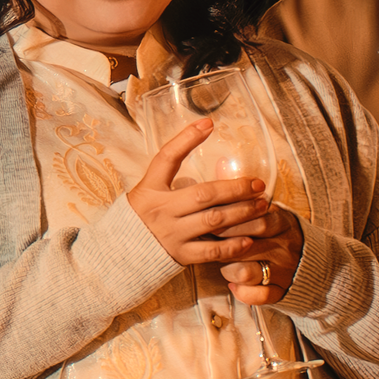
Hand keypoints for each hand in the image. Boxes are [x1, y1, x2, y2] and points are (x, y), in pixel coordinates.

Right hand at [127, 119, 271, 268]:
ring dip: (242, 212)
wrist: (118, 254)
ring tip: (260, 206)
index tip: (209, 123)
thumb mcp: (147, 191)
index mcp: (150, 189)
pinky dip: (232, 246)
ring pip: (214, 220)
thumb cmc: (139, 218)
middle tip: (257, 184)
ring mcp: (171, 233)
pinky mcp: (179, 255)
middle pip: (204, 194)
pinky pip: (211, 251)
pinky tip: (248, 239)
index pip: (167, 158)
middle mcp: (161, 210)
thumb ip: (169, 178)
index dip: (186, 139)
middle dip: (235, 188)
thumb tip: (196, 153)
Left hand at [215, 208, 303, 305]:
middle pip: (247, 246)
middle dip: (222, 246)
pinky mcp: (281, 291)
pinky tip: (233, 284)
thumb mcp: (272, 212)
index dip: (230, 223)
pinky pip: (259, 296)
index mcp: (283, 223)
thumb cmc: (279, 231)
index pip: (256, 221)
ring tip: (223, 263)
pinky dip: (242, 292)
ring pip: (246, 273)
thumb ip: (250, 206)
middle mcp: (284, 248)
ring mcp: (284, 271)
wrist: (312, 258)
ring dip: (227, 269)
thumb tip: (219, 201)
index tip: (213, 224)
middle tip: (210, 244)